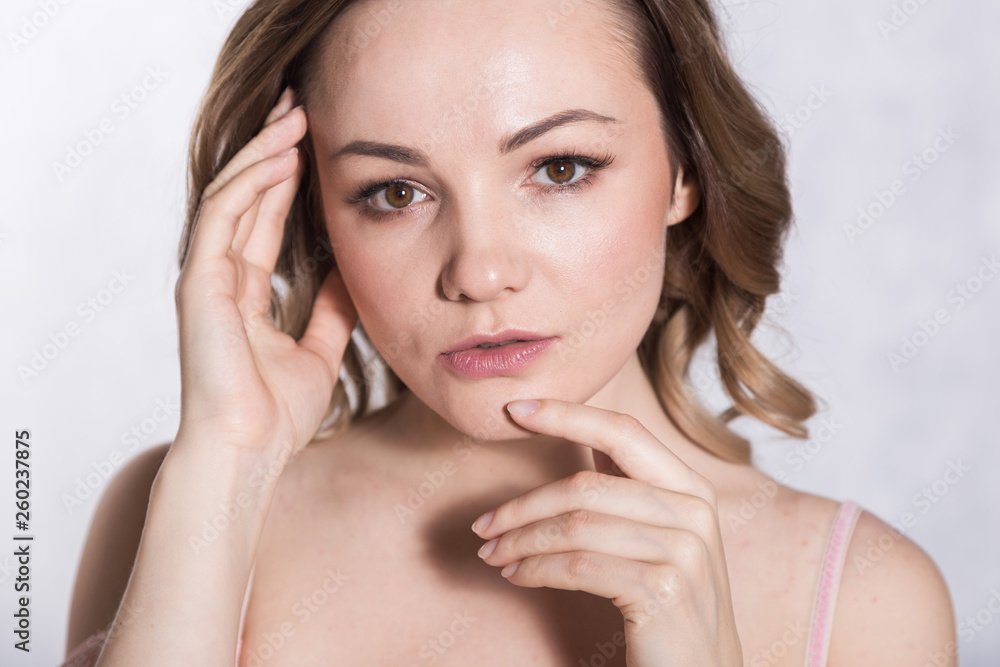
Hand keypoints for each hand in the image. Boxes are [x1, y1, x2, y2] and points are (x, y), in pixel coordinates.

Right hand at [174, 87, 357, 459]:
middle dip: (274, 151)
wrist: (249, 452)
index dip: (287, 181)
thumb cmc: (276, 415)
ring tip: (295, 115)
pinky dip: (250, 181)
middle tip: (301, 108)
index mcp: (244, 294)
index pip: (264, 222)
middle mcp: (220, 278)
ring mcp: (206, 278)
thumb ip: (331, 311)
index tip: (314, 146)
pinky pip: (223, 216)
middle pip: (247, 199)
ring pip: (232, 196)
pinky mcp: (198, 282)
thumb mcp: (319, 350)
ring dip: (263, 152)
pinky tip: (281, 153)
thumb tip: (354, 274)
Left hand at [470, 399, 742, 666]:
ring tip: (493, 554)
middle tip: (482, 525)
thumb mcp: (659, 535)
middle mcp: (694, 511)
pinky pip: (578, 566)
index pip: (622, 431)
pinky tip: (517, 576)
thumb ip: (629, 490)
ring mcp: (684, 550)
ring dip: (521, 541)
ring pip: (576, 525)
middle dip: (523, 504)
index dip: (566, 415)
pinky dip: (536, 569)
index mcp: (691, 487)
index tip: (515, 410)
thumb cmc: (668, 603)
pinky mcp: (664, 589)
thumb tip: (574, 435)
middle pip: (586, 484)